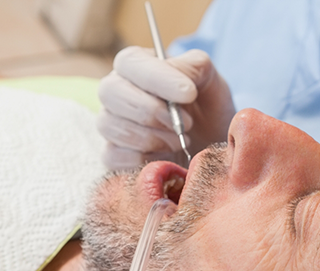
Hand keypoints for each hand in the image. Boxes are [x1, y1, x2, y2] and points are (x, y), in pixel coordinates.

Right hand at [97, 47, 235, 169]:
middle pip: (111, 92)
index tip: (189, 94)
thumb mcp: (209, 82)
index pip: (129, 62)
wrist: (209, 147)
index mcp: (135, 66)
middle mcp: (115, 92)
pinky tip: (167, 156)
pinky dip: (144, 159)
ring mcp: (110, 124)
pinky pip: (114, 156)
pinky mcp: (112, 155)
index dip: (157, 78)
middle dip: (152, 110)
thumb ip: (194, 67)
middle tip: (187, 123)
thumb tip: (175, 72)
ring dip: (153, 137)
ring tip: (181, 140)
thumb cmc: (206, 109)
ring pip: (112, 125)